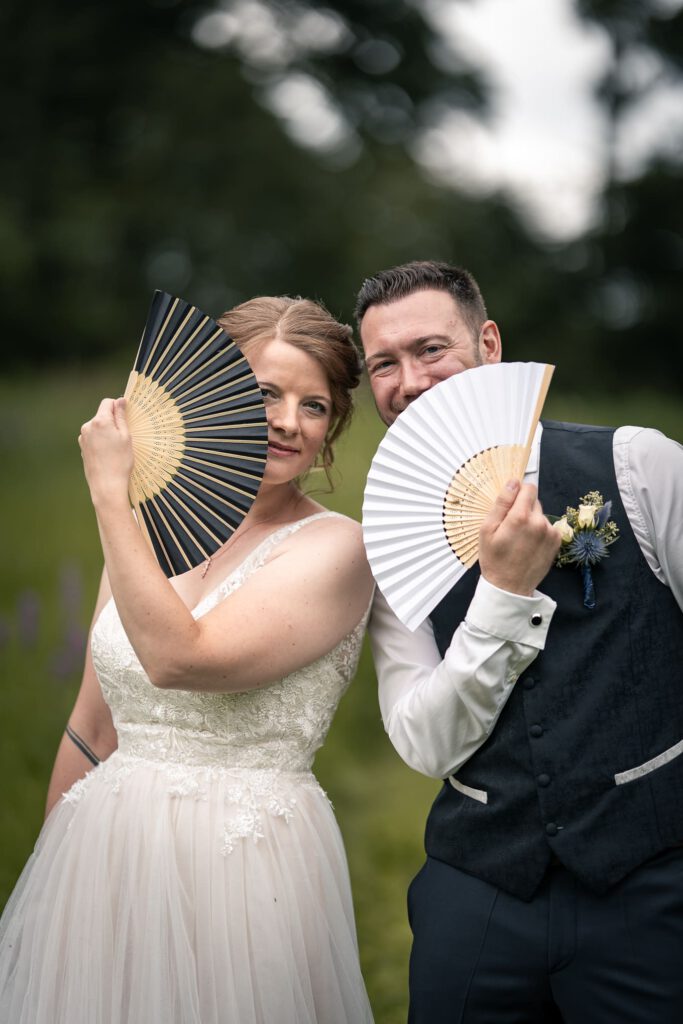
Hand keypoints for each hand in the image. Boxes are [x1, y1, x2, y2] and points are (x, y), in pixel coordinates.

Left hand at [79, 398, 132, 505]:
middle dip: (112, 421)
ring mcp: (83, 438)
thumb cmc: (120, 461)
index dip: (117, 406)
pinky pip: (93, 438)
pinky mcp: (82, 448)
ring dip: (106, 432)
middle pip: (101, 415)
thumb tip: (120, 400)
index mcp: (100, 421)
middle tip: (123, 437)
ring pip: (97, 427)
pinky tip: (108, 454)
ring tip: (116, 448)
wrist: (106, 485)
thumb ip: (121, 416)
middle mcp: (88, 427)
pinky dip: (101, 441)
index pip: (107, 403)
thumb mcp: (125, 436)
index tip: (125, 416)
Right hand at [478, 480, 560, 595]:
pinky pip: (547, 526)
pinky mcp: (557, 541)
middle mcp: (540, 522)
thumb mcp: (487, 529)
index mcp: (521, 517)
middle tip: (510, 527)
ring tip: (519, 539)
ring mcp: (551, 532)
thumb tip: (513, 483)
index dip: (517, 493)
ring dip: (531, 521)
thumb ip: (501, 503)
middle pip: (534, 501)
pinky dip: (539, 531)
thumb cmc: (495, 560)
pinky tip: (529, 544)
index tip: (510, 505)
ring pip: (540, 514)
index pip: (528, 488)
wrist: (510, 587)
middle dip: (523, 509)